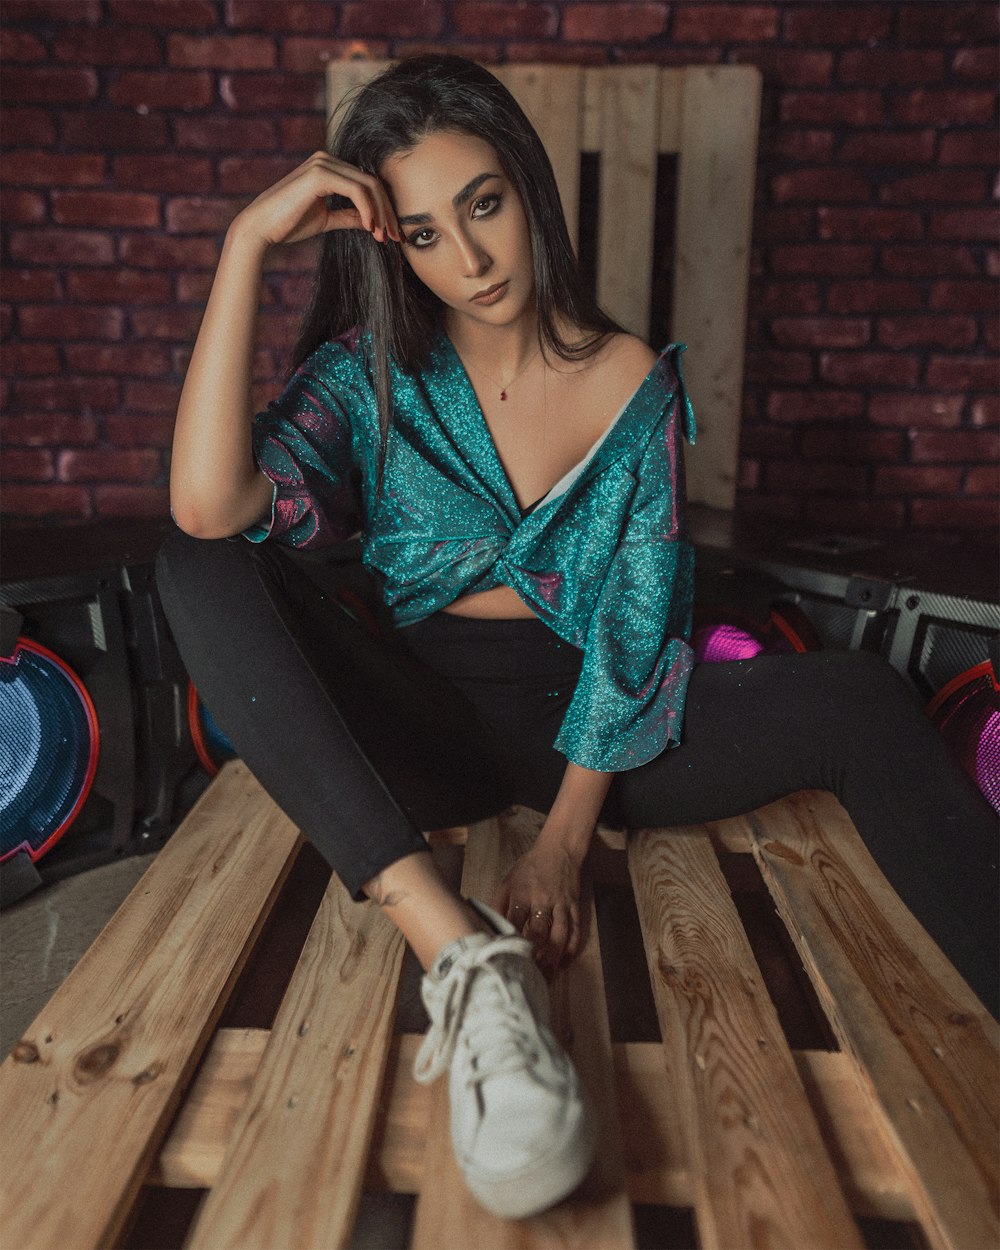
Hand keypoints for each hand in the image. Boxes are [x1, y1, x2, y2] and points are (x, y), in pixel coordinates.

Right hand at [230, 150, 399, 249]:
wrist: (261, 228)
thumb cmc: (288, 224)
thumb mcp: (326, 220)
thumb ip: (348, 216)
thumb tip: (372, 222)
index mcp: (328, 167)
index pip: (367, 183)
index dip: (384, 208)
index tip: (392, 234)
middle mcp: (326, 159)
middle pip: (373, 182)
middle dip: (388, 211)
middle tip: (397, 237)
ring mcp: (323, 163)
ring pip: (369, 185)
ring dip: (381, 213)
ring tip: (384, 237)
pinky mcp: (320, 174)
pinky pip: (356, 190)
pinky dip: (368, 210)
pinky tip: (371, 228)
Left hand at [494, 836, 584, 975]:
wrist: (559, 849)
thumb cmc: (530, 866)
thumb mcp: (508, 880)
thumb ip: (498, 903)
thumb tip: (488, 926)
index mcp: (522, 894)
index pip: (515, 922)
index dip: (511, 942)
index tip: (506, 960)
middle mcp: (542, 900)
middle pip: (539, 933)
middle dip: (534, 956)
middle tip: (529, 976)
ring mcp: (561, 904)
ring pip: (559, 935)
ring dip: (553, 958)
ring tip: (547, 976)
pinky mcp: (574, 906)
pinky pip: (575, 930)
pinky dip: (571, 948)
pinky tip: (564, 962)